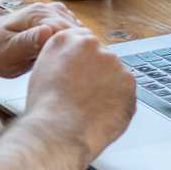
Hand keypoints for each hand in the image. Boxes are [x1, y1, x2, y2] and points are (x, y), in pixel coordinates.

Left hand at [0, 2, 80, 78]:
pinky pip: (72, 33)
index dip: (74, 50)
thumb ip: (28, 41)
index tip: (77, 68)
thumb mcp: (8, 50)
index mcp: (37, 15)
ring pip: (77, 32)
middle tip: (78, 73)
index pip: (68, 30)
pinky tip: (71, 59)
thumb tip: (48, 32)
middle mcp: (48, 10)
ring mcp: (53, 15)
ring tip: (76, 68)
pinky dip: (74, 45)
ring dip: (78, 48)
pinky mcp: (54, 22)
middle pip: (76, 31)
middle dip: (79, 50)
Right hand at [23, 27, 135, 160]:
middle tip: (86, 96)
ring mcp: (113, 63)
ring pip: (115, 75)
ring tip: (91, 109)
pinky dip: (118, 103)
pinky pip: (126, 92)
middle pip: (101, 57)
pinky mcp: (129, 82)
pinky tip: (102, 114)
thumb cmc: (45, 108)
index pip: (83, 42)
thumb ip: (61, 60)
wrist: (58, 130)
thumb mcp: (42, 71)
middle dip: (97, 74)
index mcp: (67, 39)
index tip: (82, 74)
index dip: (83, 62)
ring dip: (109, 88)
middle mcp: (92, 45)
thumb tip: (72, 64)